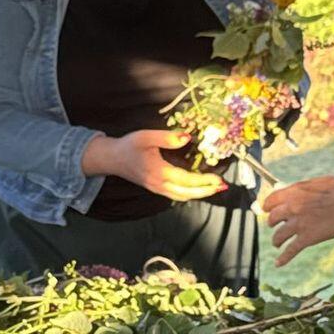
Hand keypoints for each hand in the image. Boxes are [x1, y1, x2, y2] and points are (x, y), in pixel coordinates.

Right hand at [86, 128, 224, 201]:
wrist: (111, 158)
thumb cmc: (128, 146)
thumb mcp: (145, 137)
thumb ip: (167, 137)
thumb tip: (188, 138)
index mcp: (159, 172)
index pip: (186, 180)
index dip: (204, 181)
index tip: (218, 179)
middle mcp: (159, 184)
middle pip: (187, 193)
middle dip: (206, 191)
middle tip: (222, 187)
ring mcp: (157, 188)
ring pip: (182, 196)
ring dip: (199, 194)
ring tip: (214, 188)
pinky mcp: (156, 188)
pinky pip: (176, 195)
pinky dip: (190, 193)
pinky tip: (197, 188)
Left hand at [263, 172, 333, 261]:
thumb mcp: (318, 182)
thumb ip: (304, 189)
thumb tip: (298, 192)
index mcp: (294, 192)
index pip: (271, 200)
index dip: (268, 206)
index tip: (268, 209)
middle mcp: (292, 208)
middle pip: (272, 219)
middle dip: (273, 223)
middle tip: (275, 225)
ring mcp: (298, 224)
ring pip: (278, 236)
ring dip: (276, 240)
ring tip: (277, 243)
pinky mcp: (308, 238)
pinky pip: (290, 250)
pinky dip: (283, 258)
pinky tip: (278, 263)